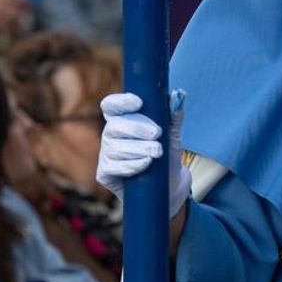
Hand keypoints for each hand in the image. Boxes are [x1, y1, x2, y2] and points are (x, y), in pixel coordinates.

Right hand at [0, 0, 30, 33]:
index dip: (26, 1)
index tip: (28, 4)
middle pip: (19, 10)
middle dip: (24, 14)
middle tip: (25, 16)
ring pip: (12, 21)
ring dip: (16, 24)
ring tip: (17, 25)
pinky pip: (1, 27)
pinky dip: (5, 29)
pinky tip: (6, 29)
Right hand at [97, 91, 191, 218]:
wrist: (168, 186)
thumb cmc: (167, 156)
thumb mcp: (172, 134)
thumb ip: (174, 115)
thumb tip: (177, 95)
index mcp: (122, 120)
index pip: (111, 105)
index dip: (121, 102)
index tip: (139, 102)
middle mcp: (110, 135)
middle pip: (113, 126)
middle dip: (136, 128)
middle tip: (157, 134)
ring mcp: (106, 154)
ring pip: (115, 147)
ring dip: (138, 148)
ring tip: (157, 152)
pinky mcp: (104, 173)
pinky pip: (113, 166)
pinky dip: (132, 165)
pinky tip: (146, 164)